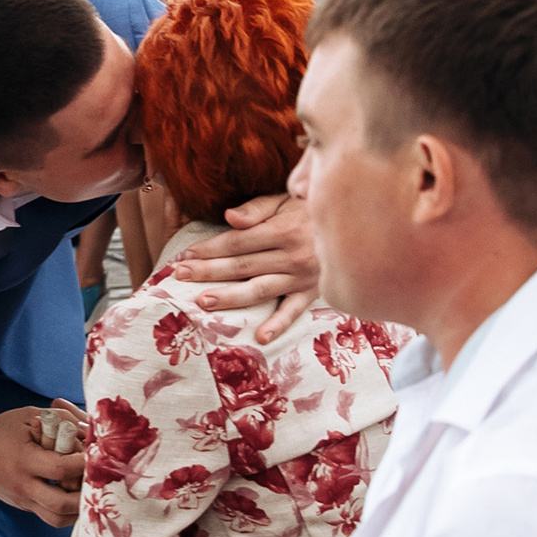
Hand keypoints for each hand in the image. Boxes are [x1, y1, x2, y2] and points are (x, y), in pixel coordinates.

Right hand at [0, 406, 84, 527]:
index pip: (59, 469)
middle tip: (99, 483)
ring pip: (56, 519)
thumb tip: (90, 431)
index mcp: (24, 460)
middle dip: (85, 496)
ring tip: (91, 494)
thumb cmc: (3, 431)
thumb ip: (62, 419)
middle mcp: (23, 485)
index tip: (96, 456)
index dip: (82, 464)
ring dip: (78, 510)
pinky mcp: (25, 507)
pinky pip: (51, 518)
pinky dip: (68, 513)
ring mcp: (23, 500)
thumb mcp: (30, 416)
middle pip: (60, 503)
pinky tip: (78, 499)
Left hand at [176, 192, 321, 342]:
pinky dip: (278, 325)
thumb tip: (230, 218)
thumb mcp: (287, 199)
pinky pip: (294, 311)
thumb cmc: (312, 209)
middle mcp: (293, 255)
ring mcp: (303, 277)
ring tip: (204, 302)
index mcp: (284, 229)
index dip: (210, 248)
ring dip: (231, 297)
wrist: (356, 224)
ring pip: (260, 290)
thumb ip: (257, 208)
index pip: (238, 242)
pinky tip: (260, 337)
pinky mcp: (313, 293)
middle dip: (208, 271)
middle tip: (180, 277)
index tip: (186, 254)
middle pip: (242, 266)